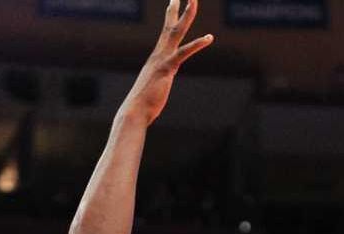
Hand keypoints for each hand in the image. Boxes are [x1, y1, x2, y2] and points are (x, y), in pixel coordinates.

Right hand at [121, 0, 213, 125]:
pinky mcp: (167, 68)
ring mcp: (162, 59)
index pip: (166, 33)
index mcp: (157, 58)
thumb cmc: (143, 105)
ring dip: (186, 15)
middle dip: (177, 8)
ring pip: (176, 32)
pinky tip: (210, 37)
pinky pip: (184, 53)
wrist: (134, 111)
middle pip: (170, 25)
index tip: (174, 2)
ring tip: (193, 0)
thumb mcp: (154, 91)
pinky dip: (197, 44)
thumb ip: (158, 85)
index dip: (171, 17)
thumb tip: (156, 89)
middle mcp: (158, 54)